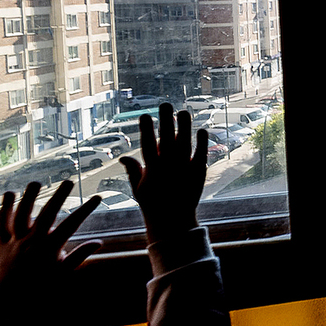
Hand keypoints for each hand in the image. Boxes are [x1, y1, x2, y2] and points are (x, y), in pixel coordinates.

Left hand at [0, 181, 100, 325]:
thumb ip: (79, 256)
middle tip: (69, 181)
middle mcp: (33, 241)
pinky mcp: (2, 243)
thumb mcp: (61, 274)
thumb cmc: (36, 288)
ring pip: (22, 214)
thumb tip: (99, 243)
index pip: (72, 224)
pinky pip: (2, 223)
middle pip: (48, 213)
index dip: (86, 209)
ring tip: (37, 182)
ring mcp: (16, 240)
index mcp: (50, 248)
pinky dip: (4, 208)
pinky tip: (9, 194)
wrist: (3, 300)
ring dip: (29, 197)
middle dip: (59, 196)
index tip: (97, 197)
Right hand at [120, 103, 208, 244]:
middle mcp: (167, 166)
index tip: (144, 115)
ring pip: (184, 142)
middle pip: (167, 139)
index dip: (145, 129)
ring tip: (184, 111)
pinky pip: (201, 153)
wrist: (174, 221)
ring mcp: (183, 168)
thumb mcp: (139, 189)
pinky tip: (201, 129)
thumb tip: (123, 156)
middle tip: (165, 104)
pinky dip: (202, 142)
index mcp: (151, 169)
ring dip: (185, 126)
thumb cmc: (154, 204)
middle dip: (166, 120)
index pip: (147, 144)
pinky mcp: (198, 172)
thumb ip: (133, 171)